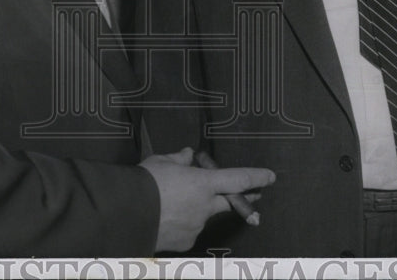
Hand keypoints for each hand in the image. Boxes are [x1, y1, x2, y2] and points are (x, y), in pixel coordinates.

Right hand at [140, 146, 275, 252]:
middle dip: (241, 199)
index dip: (256, 177)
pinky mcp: (186, 242)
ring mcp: (197, 227)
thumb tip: (188, 154)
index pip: (238, 179)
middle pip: (230, 202)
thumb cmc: (145, 182)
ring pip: (203, 216)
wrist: (126, 214)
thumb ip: (178, 159)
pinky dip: (182, 223)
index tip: (270, 178)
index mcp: (203, 183)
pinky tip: (166, 219)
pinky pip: (189, 230)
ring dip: (197, 209)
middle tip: (251, 197)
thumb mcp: (161, 162)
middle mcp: (205, 207)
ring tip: (171, 203)